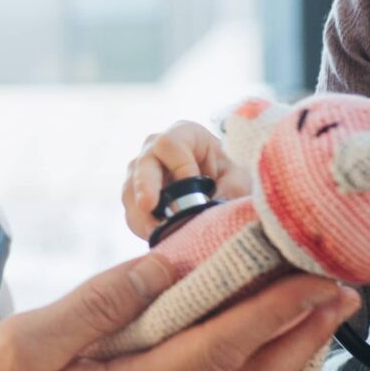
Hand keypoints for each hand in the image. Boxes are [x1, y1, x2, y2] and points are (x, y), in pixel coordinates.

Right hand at [0, 252, 358, 370]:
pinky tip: (247, 356)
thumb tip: (166, 267)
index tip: (320, 275)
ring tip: (314, 323)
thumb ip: (103, 303)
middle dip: (303, 336)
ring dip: (282, 359)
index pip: (225, 345)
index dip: (278, 307)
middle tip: (345, 295)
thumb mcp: (30, 338)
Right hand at [121, 120, 250, 241]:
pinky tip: (159, 236)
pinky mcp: (135, 197)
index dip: (178, 165)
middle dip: (145, 186)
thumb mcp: (238, 179)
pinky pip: (131, 212)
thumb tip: (210, 212)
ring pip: (130, 190)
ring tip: (160, 232)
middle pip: (143, 164)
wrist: (221, 189)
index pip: (170, 143)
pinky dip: (143, 226)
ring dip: (143, 214)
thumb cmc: (230, 176)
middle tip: (148, 206)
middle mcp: (155, 149)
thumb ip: (228, 191)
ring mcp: (141, 172)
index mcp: (183, 135)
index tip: (192, 186)